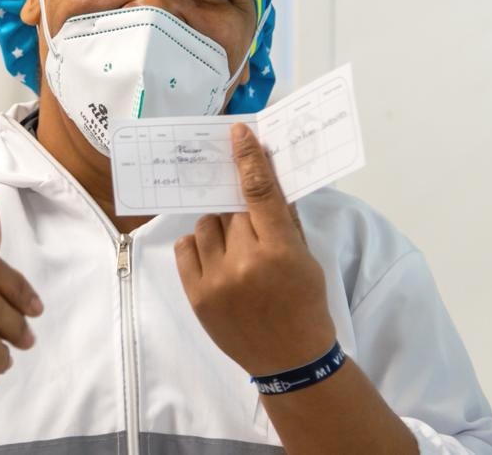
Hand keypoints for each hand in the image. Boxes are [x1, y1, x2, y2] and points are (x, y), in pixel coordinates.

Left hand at [174, 123, 335, 375]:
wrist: (290, 359)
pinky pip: (185, 248)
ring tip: (235, 249)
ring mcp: (216, 279)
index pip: (259, 191)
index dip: (247, 158)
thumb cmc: (304, 303)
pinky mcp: (195, 294)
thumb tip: (265, 176)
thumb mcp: (305, 257)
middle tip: (249, 228)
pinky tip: (216, 259)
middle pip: (230, 209)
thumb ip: (284, 220)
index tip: (237, 133)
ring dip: (219, 229)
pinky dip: (198, 246)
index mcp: (279, 250)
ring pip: (205, 225)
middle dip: (239, 212)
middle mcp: (245, 262)